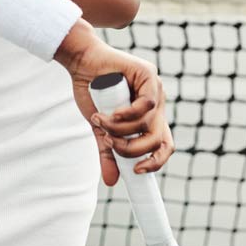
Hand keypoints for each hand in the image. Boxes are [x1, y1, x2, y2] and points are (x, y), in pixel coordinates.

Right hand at [56, 20, 174, 186]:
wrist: (81, 63)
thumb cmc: (91, 92)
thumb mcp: (101, 128)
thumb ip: (108, 152)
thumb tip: (111, 182)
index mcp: (149, 118)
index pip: (164, 145)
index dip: (155, 162)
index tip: (137, 172)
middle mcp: (156, 105)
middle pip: (158, 140)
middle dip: (132, 149)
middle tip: (110, 143)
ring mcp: (155, 89)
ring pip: (149, 124)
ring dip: (121, 130)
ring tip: (101, 122)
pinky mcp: (148, 75)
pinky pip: (147, 104)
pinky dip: (128, 114)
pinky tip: (112, 113)